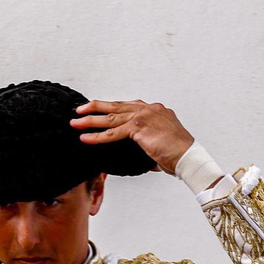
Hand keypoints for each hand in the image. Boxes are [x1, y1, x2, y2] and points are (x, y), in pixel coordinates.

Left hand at [71, 100, 194, 172]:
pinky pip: (112, 132)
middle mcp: (148, 109)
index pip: (128, 106)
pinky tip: (85, 137)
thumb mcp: (162, 144)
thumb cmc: (179, 153)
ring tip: (76, 122)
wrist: (188, 156)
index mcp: (155, 110)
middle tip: (80, 109)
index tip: (99, 109)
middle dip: (96, 107)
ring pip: (111, 117)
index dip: (111, 108)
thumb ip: (150, 146)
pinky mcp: (138, 127)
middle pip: (116, 106)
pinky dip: (97, 136)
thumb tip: (145, 157)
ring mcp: (143, 116)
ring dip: (91, 120)